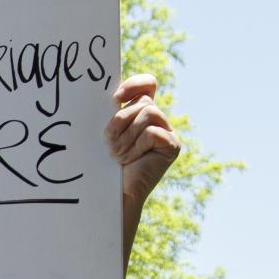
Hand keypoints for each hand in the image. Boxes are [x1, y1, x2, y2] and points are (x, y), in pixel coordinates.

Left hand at [107, 74, 180, 206]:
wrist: (115, 194)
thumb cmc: (106, 163)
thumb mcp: (107, 132)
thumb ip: (112, 112)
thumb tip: (110, 95)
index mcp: (141, 112)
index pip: (147, 84)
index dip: (135, 84)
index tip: (116, 98)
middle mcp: (158, 119)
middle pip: (144, 101)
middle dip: (121, 120)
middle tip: (109, 141)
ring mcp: (168, 132)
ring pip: (148, 113)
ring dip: (127, 134)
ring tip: (118, 154)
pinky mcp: (173, 146)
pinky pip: (153, 132)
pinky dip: (137, 145)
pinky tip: (132, 160)